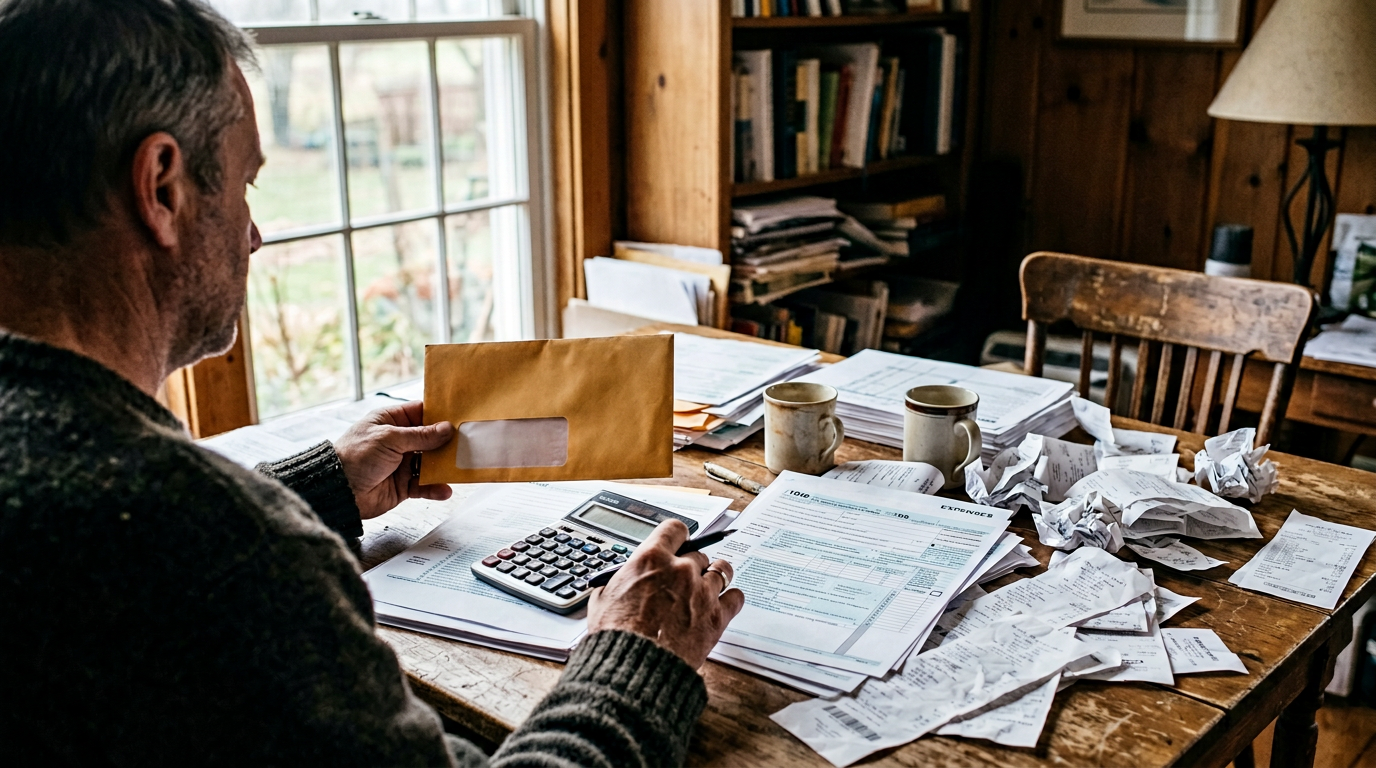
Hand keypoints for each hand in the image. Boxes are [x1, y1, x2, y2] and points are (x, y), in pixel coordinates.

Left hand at [333, 401, 454, 519]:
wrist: (339, 491)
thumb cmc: (354, 457)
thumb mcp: (389, 439)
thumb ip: (420, 436)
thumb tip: (446, 429)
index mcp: (391, 421)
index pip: (421, 413)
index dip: (440, 415)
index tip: (460, 416)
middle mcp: (398, 441)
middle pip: (431, 439)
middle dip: (447, 442)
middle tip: (467, 443)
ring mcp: (401, 463)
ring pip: (431, 463)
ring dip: (444, 466)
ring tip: (459, 467)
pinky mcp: (403, 485)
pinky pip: (424, 485)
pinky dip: (435, 488)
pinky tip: (444, 489)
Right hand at [587, 519, 744, 668]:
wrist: (634, 668)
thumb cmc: (616, 635)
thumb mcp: (604, 598)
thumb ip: (620, 581)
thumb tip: (625, 579)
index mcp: (652, 558)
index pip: (675, 529)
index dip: (677, 536)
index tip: (678, 543)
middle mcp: (681, 569)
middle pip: (698, 553)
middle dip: (692, 565)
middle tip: (685, 578)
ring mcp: (702, 591)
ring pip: (722, 570)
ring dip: (715, 576)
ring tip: (708, 586)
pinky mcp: (717, 616)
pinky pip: (736, 597)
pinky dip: (731, 599)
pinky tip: (723, 604)